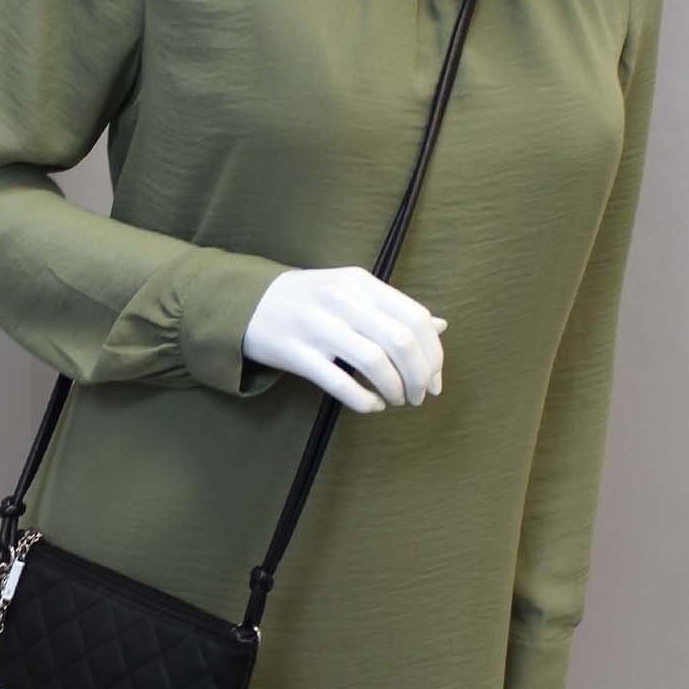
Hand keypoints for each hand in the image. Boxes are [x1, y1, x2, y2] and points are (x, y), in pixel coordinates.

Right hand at [242, 265, 446, 413]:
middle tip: (419, 396)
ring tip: (396, 400)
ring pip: (375, 362)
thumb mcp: (353, 292)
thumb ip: (395, 309)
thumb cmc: (311, 300)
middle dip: (419, 377)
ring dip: (395, 389)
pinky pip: (340, 383)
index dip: (434, 354)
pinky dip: (365, 400)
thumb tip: (441, 327)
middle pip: (401, 341)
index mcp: (361, 283)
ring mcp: (317, 326)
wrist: (247, 302)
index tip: (436, 379)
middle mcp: (342, 300)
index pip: (416, 317)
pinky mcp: (296, 353)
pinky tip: (372, 405)